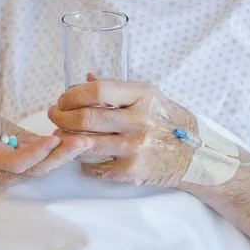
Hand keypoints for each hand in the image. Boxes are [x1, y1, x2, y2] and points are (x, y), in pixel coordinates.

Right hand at [0, 98, 91, 183]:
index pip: (16, 162)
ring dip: (68, 154)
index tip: (52, 140)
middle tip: (83, 141)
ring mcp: (22, 164)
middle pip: (37, 168)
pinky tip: (82, 137)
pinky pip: (51, 156)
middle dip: (61, 156)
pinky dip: (66, 149)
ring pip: (48, 165)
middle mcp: (7, 167)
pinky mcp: (33, 156)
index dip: (35, 154)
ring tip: (87, 140)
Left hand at [48, 80, 197, 187]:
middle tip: (54, 115)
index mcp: (142, 96)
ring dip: (66, 138)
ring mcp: (135, 148)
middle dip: (61, 116)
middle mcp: (139, 121)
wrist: (195, 156)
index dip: (73, 95)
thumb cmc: (168, 121)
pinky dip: (82, 161)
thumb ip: (117, 89)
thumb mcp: (149, 96)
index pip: (97, 91)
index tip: (63, 99)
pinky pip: (94, 167)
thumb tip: (86, 78)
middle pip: (86, 118)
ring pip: (85, 143)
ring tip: (61, 133)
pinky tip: (82, 154)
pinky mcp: (132, 171)